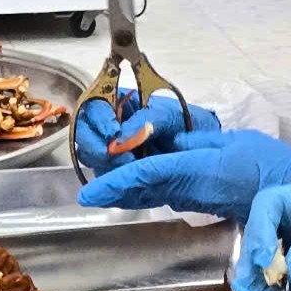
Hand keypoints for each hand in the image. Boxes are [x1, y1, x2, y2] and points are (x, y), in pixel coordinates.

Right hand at [75, 91, 218, 173]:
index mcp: (120, 106)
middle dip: (96, 146)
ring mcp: (112, 154)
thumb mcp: (173, 115)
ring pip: (91, 160)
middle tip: (120, 155)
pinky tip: (128, 183)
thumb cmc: (190, 127)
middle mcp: (110, 129)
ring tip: (131, 167)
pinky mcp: (118, 177)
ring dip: (107, 165)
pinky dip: (112, 185)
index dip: (96, 118)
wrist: (207, 153)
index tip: (112, 131)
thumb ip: (149, 119)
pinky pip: (105, 183)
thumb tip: (123, 136)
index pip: (92, 106)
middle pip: (83, 134)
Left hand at [78, 129, 290, 220]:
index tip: (88, 193)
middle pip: (136, 189)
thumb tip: (160, 140)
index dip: (113, 182)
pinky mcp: (194, 202)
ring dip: (121, 188)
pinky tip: (126, 181)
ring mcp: (188, 199)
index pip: (142, 175)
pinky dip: (138, 188)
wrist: (290, 195)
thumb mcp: (225, 142)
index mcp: (191, 171)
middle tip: (87, 183)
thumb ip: (189, 140)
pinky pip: (158, 194)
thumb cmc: (265, 163)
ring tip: (100, 178)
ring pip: (144, 194)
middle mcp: (184, 190)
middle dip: (109, 186)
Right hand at [232, 180, 290, 290]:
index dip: (259, 230)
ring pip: (270, 258)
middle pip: (262, 233)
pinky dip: (276, 290)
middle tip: (250, 286)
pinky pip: (285, 278)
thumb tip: (281, 271)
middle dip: (253, 258)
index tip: (266, 260)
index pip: (267, 206)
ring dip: (260, 277)